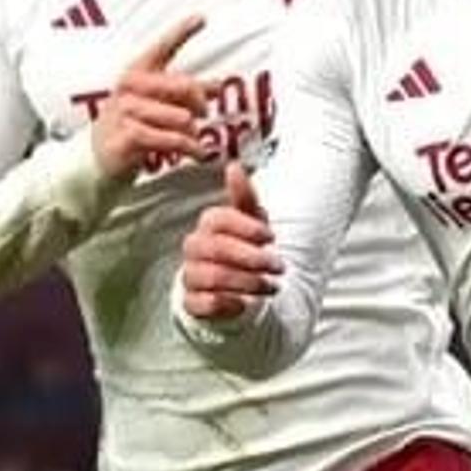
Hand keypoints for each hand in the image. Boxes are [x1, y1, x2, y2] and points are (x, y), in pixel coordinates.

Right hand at [93, 14, 211, 181]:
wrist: (99, 157)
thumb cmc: (132, 124)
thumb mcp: (156, 103)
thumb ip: (185, 93)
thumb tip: (217, 86)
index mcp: (137, 72)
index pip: (161, 47)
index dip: (181, 31)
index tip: (200, 18)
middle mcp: (129, 87)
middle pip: (183, 86)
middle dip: (200, 101)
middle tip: (204, 113)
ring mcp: (126, 111)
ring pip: (181, 118)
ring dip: (194, 133)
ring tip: (195, 140)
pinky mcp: (127, 138)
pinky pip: (172, 140)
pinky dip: (190, 148)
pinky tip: (198, 153)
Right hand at [179, 163, 282, 325]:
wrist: (233, 287)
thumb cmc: (242, 248)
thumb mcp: (250, 221)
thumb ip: (244, 196)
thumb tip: (234, 166)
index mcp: (209, 224)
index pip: (220, 219)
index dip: (249, 228)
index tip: (271, 237)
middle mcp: (195, 247)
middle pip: (218, 249)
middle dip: (253, 258)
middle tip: (279, 266)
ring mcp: (191, 274)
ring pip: (214, 277)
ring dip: (248, 282)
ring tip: (271, 286)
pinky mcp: (191, 301)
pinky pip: (205, 303)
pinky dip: (229, 303)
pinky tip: (246, 302)